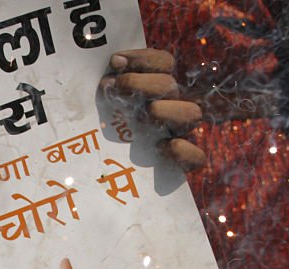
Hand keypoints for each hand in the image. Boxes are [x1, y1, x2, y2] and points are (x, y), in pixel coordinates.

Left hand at [100, 48, 205, 171]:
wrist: (95, 189)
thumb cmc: (91, 142)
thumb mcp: (92, 112)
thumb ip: (99, 91)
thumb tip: (98, 76)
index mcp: (154, 92)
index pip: (163, 63)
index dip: (142, 59)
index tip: (114, 63)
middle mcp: (170, 109)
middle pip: (171, 85)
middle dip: (143, 84)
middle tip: (117, 89)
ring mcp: (178, 136)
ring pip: (192, 114)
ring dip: (167, 110)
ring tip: (144, 116)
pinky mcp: (181, 166)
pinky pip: (197, 158)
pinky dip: (184, 151)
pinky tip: (164, 147)